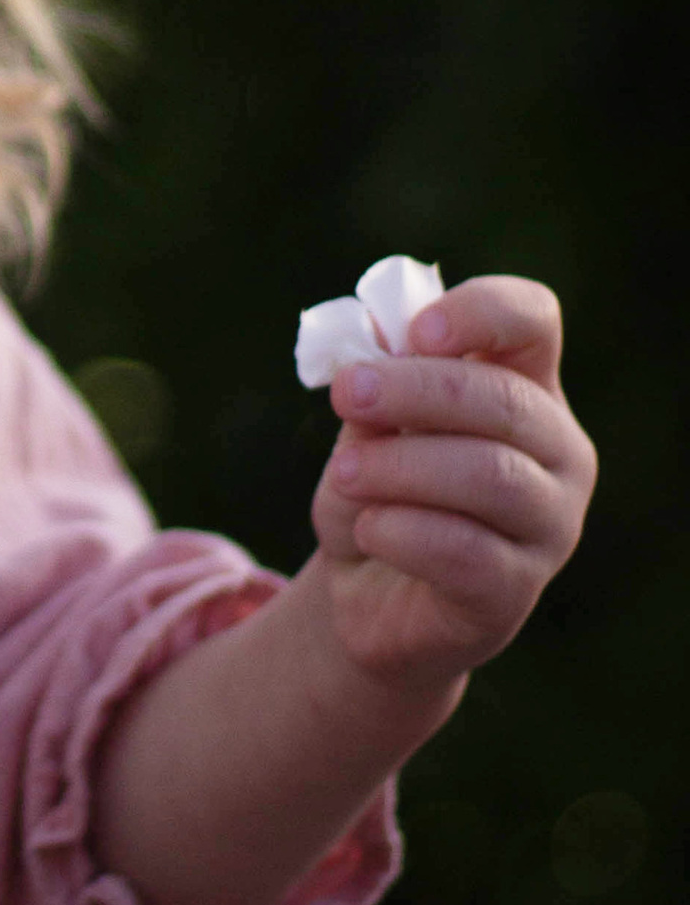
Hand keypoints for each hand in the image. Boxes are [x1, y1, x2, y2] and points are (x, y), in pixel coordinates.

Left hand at [310, 273, 594, 687]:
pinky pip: (464, 551)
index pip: (533, 321)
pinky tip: (368, 530)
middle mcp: (559, 452)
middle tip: (347, 394)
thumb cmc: (377, 491)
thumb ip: (377, 383)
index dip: (482, 312)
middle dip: (416, 390)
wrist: (366, 592)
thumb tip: (375, 332)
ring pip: (489, 476)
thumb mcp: (365, 428)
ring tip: (345, 475)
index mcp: (526, 387)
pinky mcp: (517, 589)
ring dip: (400, 467)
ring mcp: (551, 524)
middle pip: (508, 400)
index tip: (417, 332)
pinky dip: (401, 531)